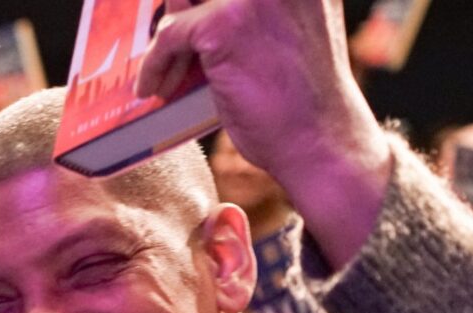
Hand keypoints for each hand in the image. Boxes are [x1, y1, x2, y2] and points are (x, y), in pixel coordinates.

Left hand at [137, 0, 390, 266]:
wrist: (320, 140)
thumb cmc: (300, 98)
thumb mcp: (282, 32)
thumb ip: (246, 10)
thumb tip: (181, 1)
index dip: (198, 5)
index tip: (183, 18)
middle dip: (182, 12)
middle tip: (171, 46)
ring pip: (182, 5)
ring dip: (168, 41)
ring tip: (167, 75)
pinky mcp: (225, 25)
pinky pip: (169, 36)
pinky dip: (154, 65)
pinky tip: (153, 88)